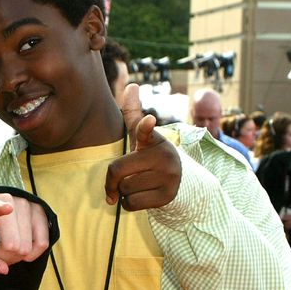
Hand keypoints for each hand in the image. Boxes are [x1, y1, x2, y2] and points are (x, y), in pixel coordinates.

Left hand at [0, 193, 49, 273]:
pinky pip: (43, 243)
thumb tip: (3, 269)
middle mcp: (8, 200)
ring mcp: (27, 204)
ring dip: (17, 256)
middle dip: (4, 257)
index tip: (7, 208)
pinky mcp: (40, 211)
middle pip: (14, 244)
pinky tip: (20, 249)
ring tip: (6, 247)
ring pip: (28, 246)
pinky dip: (32, 254)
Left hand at [104, 84, 181, 210]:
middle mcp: (163, 157)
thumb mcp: (142, 137)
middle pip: (117, 171)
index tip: (149, 120)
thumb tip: (131, 85)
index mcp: (154, 140)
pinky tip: (141, 196)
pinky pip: (131, 204)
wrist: (177, 181)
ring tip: (137, 184)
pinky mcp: (167, 196)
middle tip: (122, 177)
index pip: (146, 131)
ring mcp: (168, 177)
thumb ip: (134, 115)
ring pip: (124, 189)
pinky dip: (129, 204)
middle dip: (113, 179)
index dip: (146, 126)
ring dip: (123, 192)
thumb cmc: (151, 156)